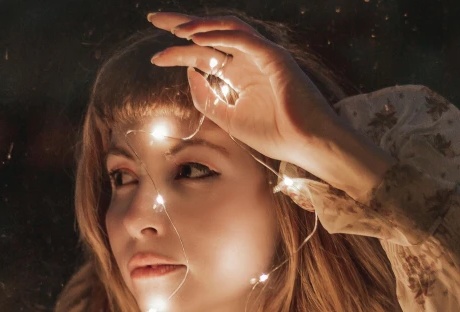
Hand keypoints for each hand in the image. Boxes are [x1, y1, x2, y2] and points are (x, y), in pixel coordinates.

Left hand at [147, 12, 340, 170]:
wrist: (306, 143)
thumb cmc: (275, 134)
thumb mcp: (229, 118)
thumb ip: (208, 98)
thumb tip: (189, 72)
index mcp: (240, 75)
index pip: (205, 54)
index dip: (179, 52)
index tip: (156, 58)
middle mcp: (249, 60)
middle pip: (211, 34)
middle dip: (182, 25)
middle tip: (154, 19)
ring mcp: (262, 55)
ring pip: (227, 28)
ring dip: (200, 25)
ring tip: (175, 28)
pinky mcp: (274, 57)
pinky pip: (244, 38)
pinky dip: (221, 35)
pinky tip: (198, 36)